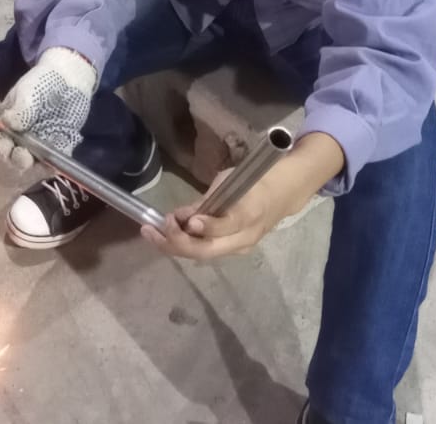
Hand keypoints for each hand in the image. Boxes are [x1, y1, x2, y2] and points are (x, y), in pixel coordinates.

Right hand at [0, 47, 97, 169]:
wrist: (68, 78)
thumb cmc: (41, 81)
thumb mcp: (27, 91)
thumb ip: (20, 108)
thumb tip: (9, 123)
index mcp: (7, 125)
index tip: (4, 143)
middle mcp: (21, 138)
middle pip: (15, 155)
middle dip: (17, 158)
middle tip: (23, 154)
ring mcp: (40, 143)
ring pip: (35, 161)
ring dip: (36, 164)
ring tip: (41, 163)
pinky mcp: (59, 145)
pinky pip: (56, 158)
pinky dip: (56, 163)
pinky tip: (57, 164)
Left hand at [142, 133, 343, 259]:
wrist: (284, 194)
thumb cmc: (254, 180)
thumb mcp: (230, 180)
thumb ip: (207, 200)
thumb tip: (180, 215)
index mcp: (250, 213)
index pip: (227, 226)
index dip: (205, 226)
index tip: (186, 219)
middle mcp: (246, 236)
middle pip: (208, 251)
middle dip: (177, 243)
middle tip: (152, 230)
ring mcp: (241, 247)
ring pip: (204, 255)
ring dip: (175, 246)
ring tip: (152, 233)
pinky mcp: (235, 250)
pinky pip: (207, 250)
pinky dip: (186, 244)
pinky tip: (168, 235)